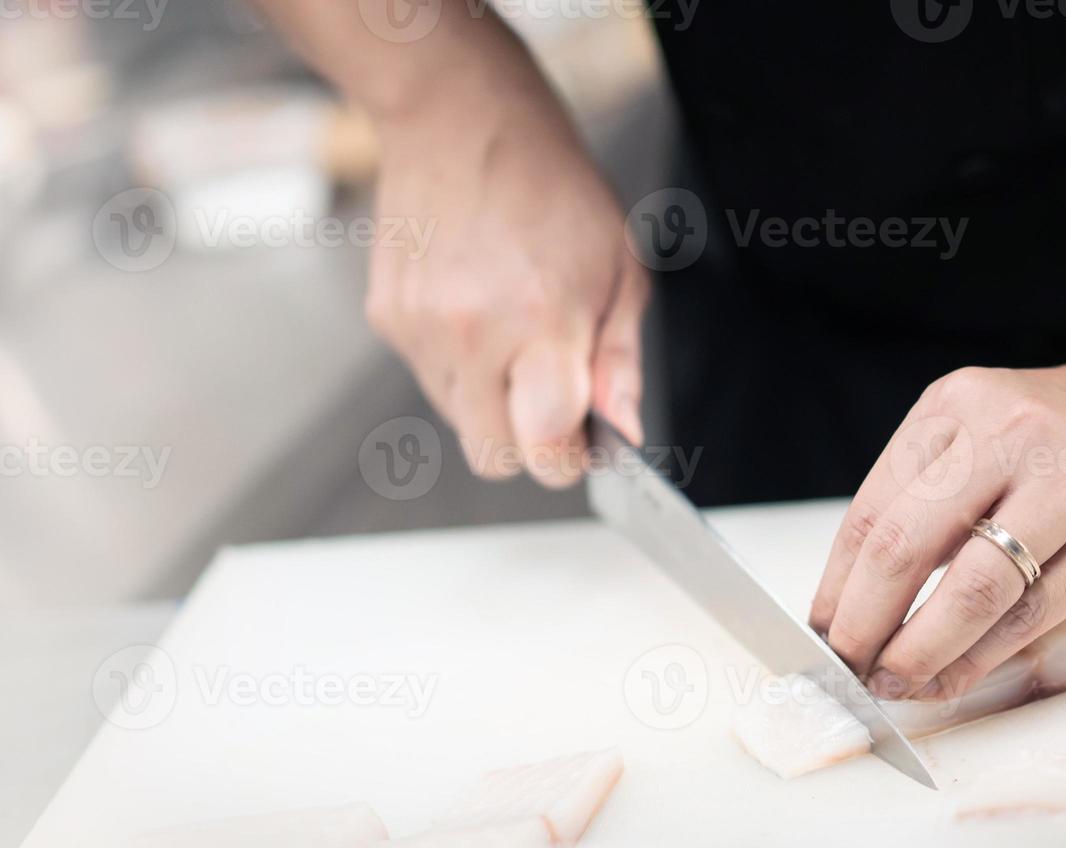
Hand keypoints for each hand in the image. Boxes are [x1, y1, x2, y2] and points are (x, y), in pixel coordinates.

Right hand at [365, 97, 646, 486]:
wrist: (460, 117)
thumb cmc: (552, 186)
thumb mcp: (621, 268)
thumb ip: (621, 360)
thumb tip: (622, 430)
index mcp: (541, 322)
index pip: (545, 452)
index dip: (570, 458)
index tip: (583, 440)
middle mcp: (472, 333)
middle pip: (493, 458)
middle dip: (528, 443)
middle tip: (552, 394)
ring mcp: (420, 329)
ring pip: (461, 421)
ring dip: (493, 400)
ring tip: (514, 331)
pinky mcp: (387, 319)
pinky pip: (430, 378)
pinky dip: (459, 365)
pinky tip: (478, 308)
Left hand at [809, 353, 1065, 700]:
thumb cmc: (1064, 437)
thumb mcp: (982, 433)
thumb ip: (924, 501)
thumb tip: (852, 604)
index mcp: (958, 404)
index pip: (871, 509)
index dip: (837, 585)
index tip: (821, 633)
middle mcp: (1011, 432)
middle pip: (906, 546)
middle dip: (865, 625)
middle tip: (848, 669)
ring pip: (975, 591)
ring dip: (923, 653)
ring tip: (897, 684)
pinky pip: (1035, 614)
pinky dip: (983, 658)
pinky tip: (955, 677)